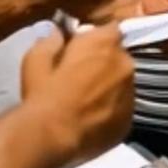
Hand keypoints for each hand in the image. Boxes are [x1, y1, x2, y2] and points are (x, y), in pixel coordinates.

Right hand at [21, 25, 134, 164]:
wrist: (51, 137)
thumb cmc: (42, 93)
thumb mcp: (36, 58)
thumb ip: (51, 41)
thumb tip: (58, 34)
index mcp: (105, 43)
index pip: (110, 30)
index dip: (95, 39)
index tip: (81, 49)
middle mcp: (125, 65)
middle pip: (118, 57)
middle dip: (103, 63)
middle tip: (79, 77)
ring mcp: (131, 95)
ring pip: (121, 84)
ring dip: (108, 87)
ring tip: (84, 102)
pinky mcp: (128, 122)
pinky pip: (121, 109)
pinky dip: (109, 111)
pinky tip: (89, 120)